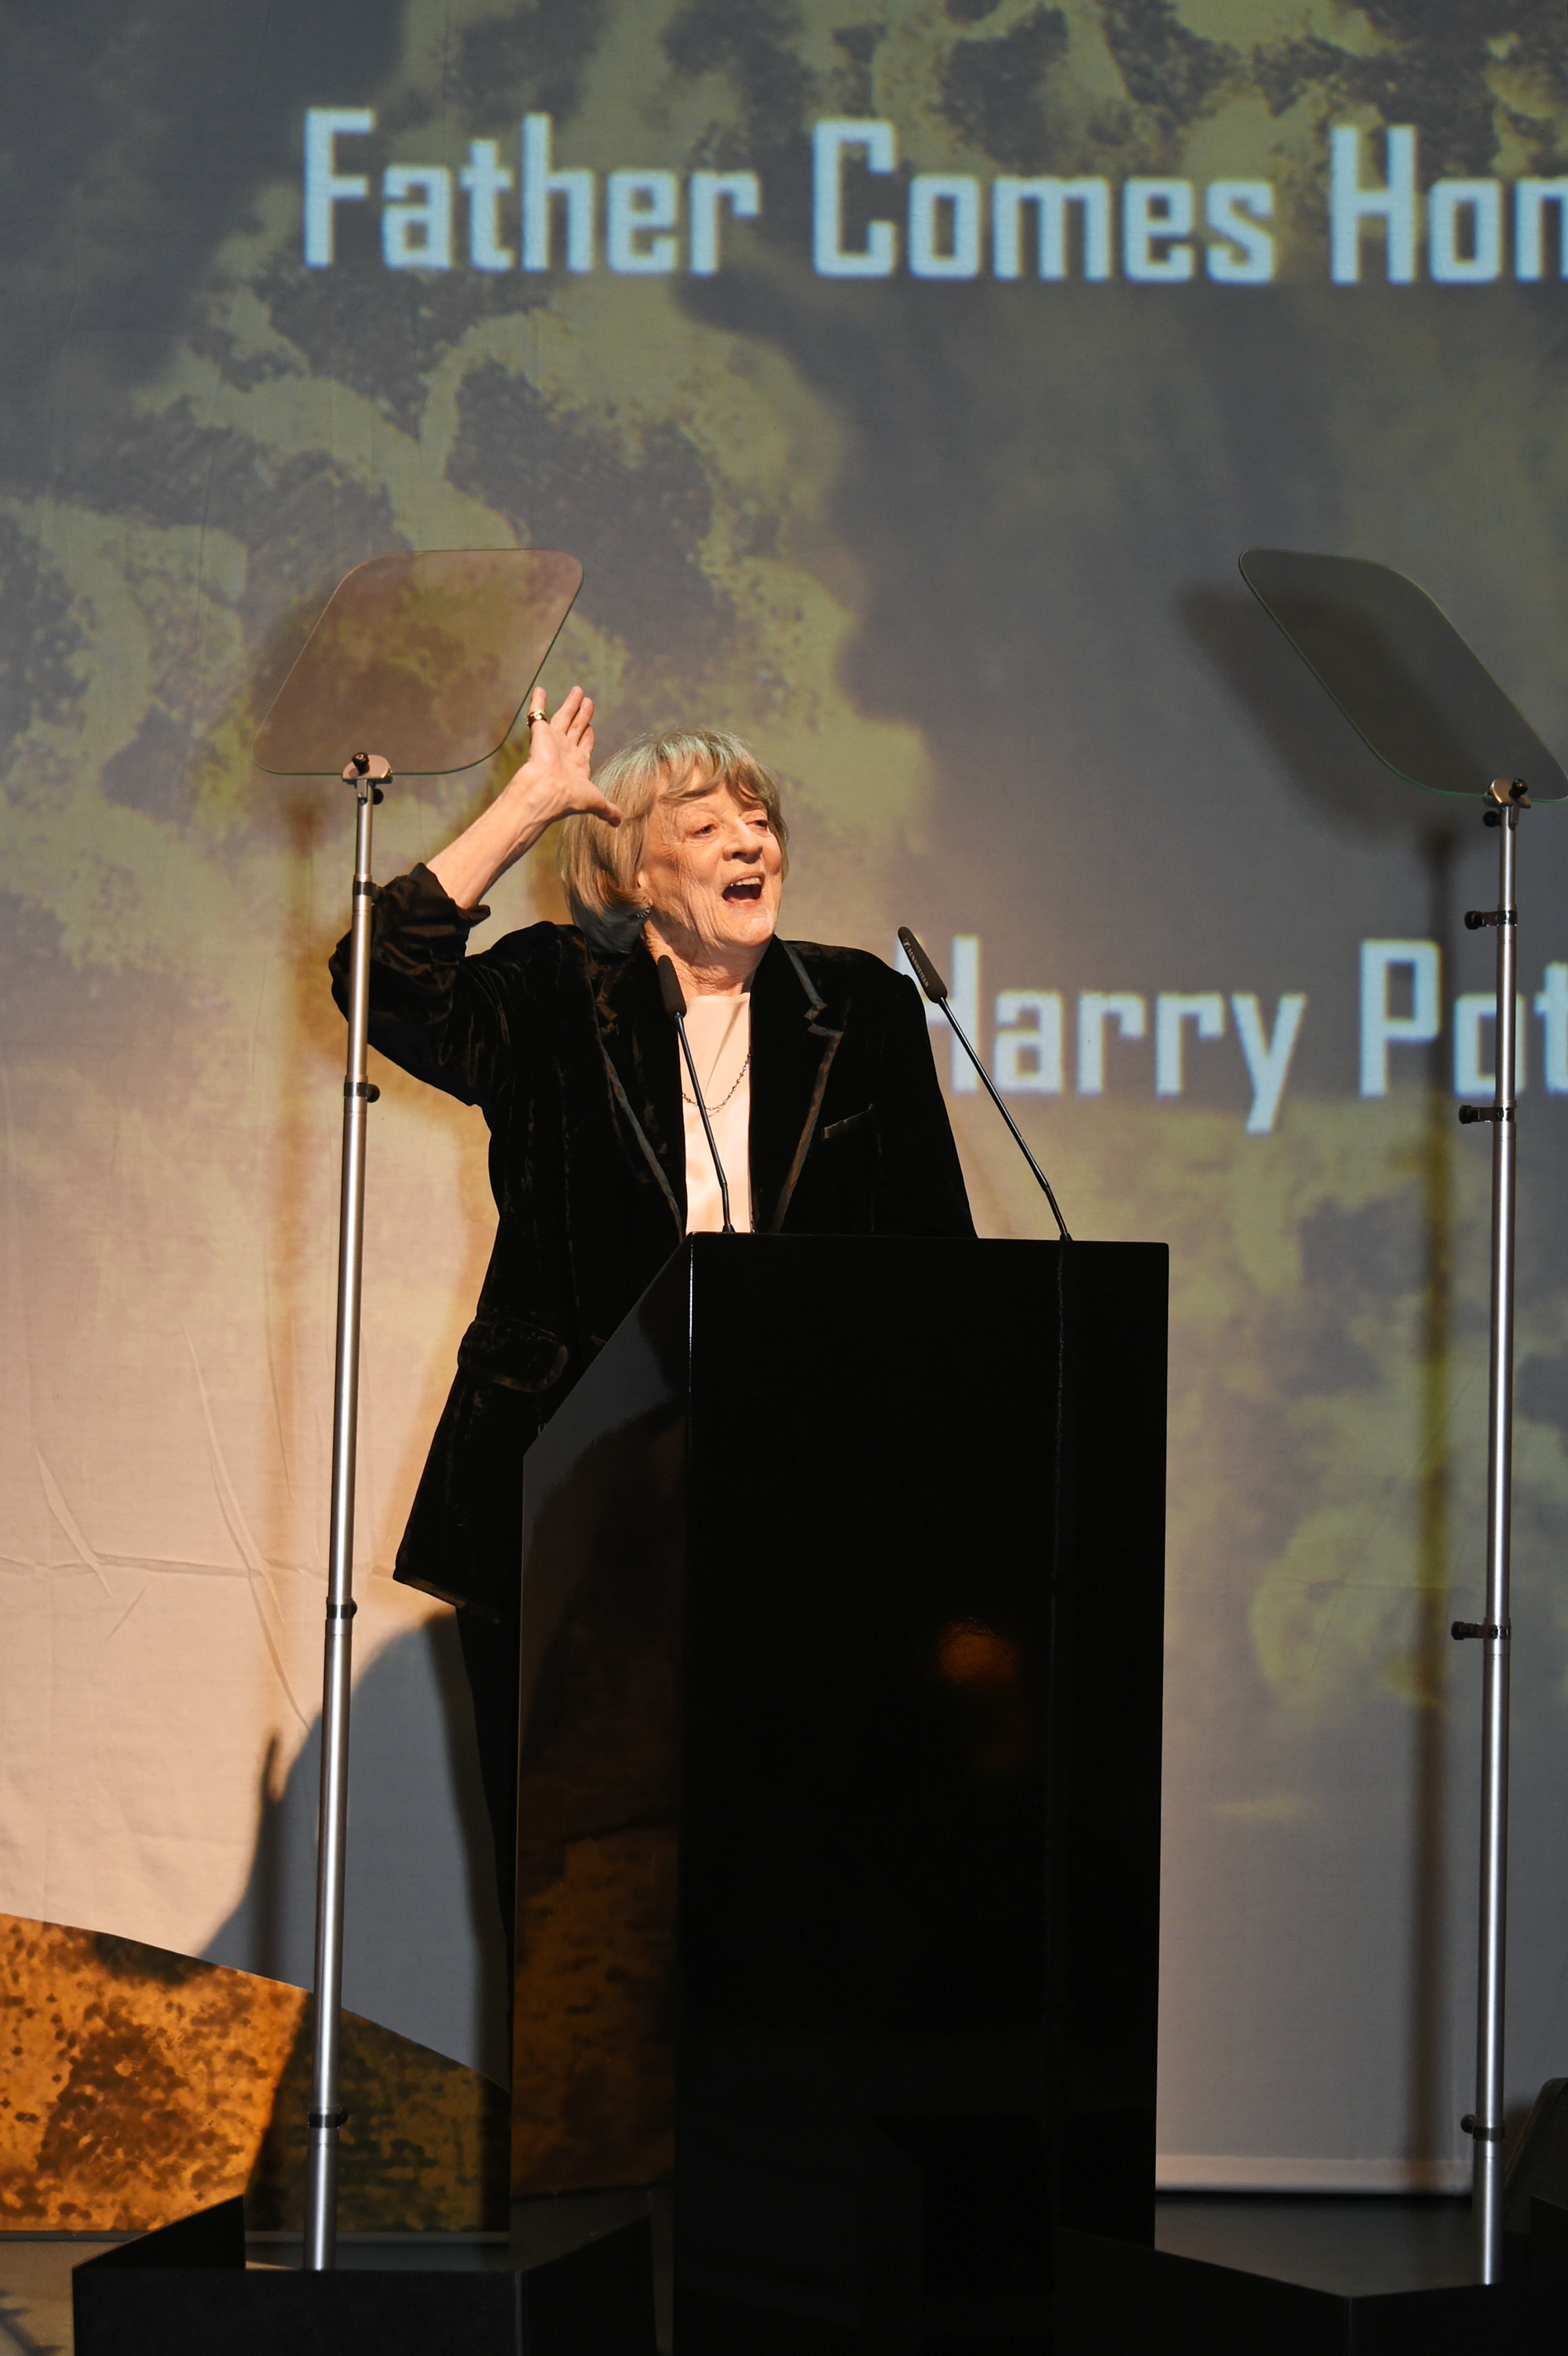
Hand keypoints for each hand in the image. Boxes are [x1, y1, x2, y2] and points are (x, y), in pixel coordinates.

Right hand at [426, 683, 617, 908]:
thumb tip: (619, 822)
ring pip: (564, 717)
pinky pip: (538, 712)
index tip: (591, 726)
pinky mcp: (540, 733)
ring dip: (571, 704)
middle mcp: (565, 751)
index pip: (584, 746)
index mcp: (578, 765)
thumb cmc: (570, 797)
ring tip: (578, 690)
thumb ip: (607, 809)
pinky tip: (540, 690)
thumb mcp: (596, 802)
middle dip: (582, 716)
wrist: (548, 791)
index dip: (588, 736)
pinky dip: (538, 702)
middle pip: (576, 728)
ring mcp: (552, 741)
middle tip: (588, 701)